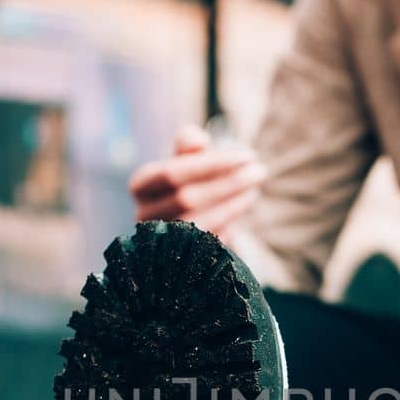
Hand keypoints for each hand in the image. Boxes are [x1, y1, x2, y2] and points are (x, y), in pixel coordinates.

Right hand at [128, 126, 265, 241]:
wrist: (189, 217)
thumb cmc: (191, 179)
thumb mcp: (188, 157)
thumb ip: (189, 144)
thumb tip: (196, 140)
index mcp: (140, 186)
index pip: (172, 173)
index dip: (212, 164)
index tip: (248, 156)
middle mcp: (144, 215)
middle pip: (187, 199)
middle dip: (228, 184)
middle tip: (259, 172)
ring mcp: (160, 241)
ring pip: (199, 223)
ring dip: (233, 206)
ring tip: (254, 190)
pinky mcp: (179, 259)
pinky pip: (208, 243)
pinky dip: (229, 225)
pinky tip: (243, 208)